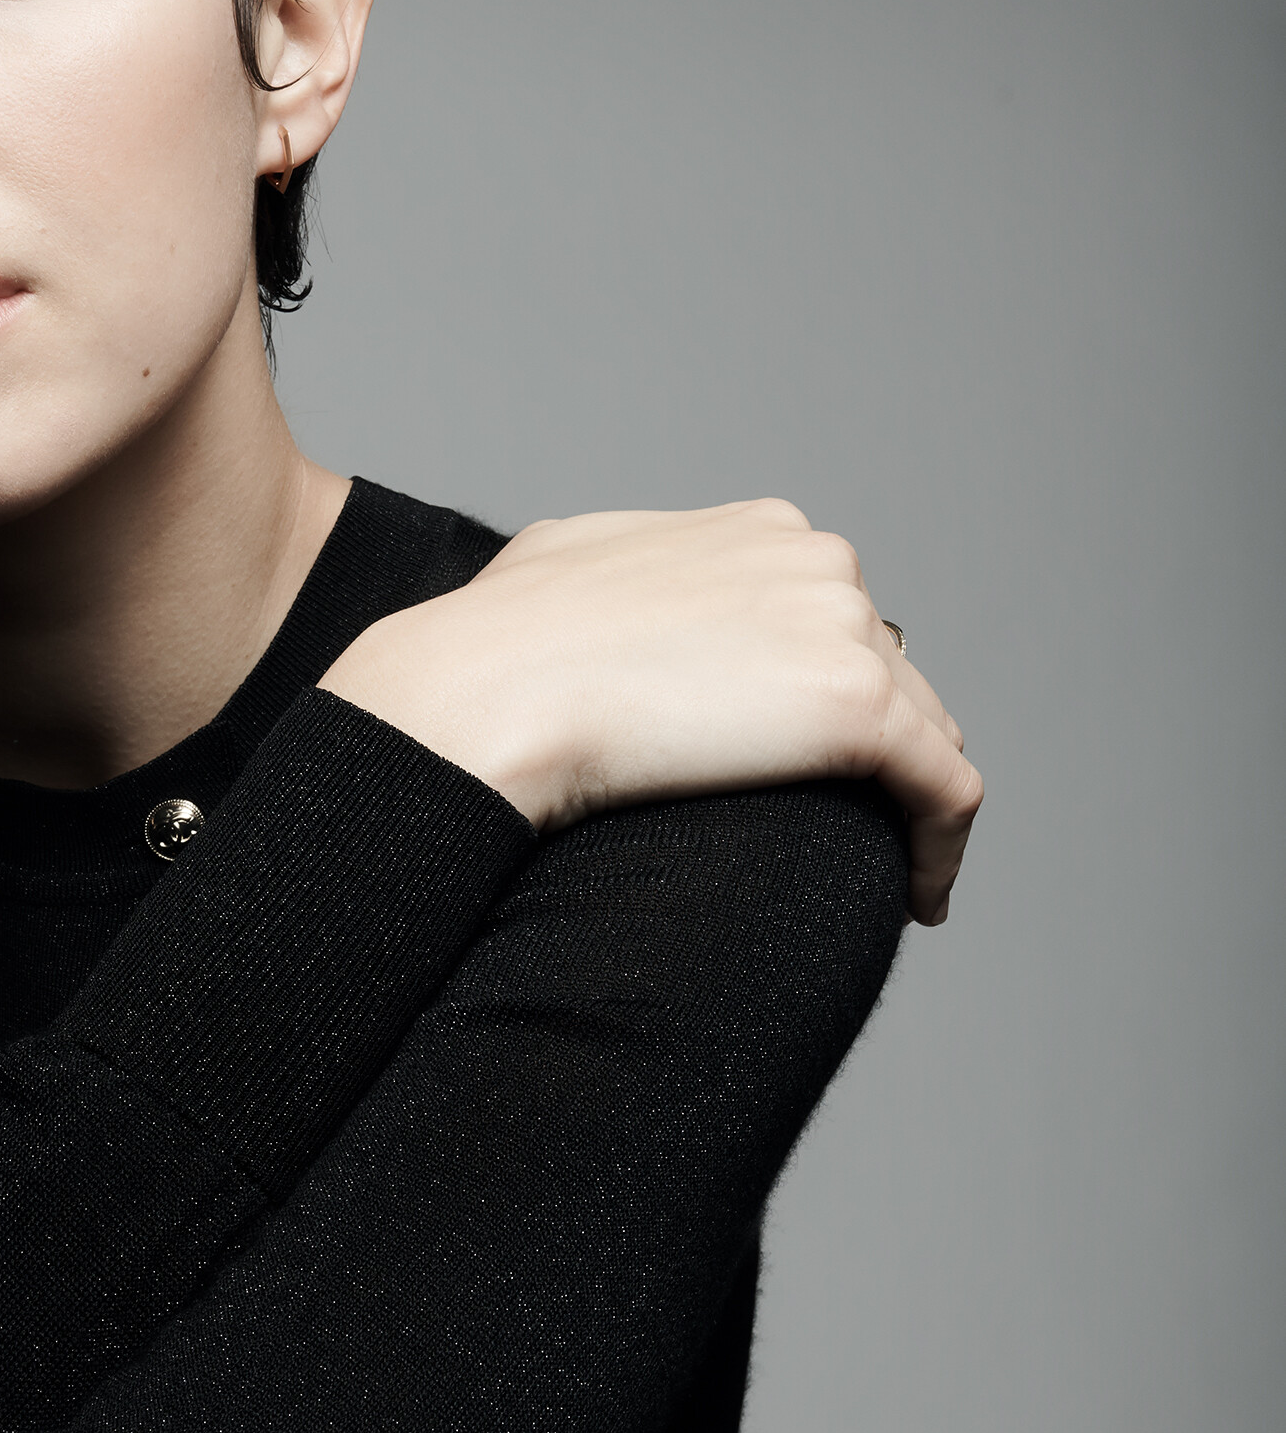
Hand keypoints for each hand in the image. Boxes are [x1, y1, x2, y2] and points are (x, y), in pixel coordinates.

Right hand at [319, 501, 979, 922]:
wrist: (489, 690)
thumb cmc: (499, 639)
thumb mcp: (566, 562)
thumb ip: (623, 569)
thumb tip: (601, 593)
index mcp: (761, 530)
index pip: (834, 617)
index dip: (823, 693)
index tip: (802, 758)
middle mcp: (818, 562)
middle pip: (891, 669)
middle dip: (876, 746)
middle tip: (851, 824)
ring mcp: (844, 630)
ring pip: (925, 730)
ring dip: (908, 801)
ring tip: (887, 869)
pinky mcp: (860, 709)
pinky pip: (944, 791)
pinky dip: (940, 850)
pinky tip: (919, 902)